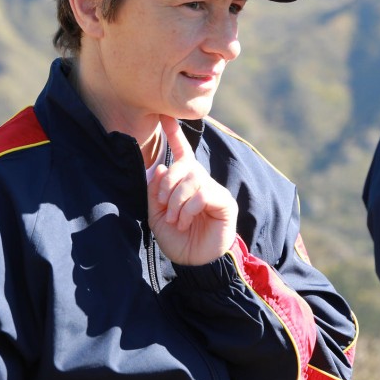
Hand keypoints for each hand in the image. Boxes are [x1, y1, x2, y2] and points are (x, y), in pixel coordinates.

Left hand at [147, 115, 237, 265]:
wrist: (193, 263)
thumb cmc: (176, 239)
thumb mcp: (156, 214)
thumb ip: (156, 191)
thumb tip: (162, 167)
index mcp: (185, 182)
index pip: (182, 153)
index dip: (174, 134)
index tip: (165, 116)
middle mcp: (201, 182)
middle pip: (183, 165)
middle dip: (167, 184)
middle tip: (162, 205)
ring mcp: (214, 190)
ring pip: (192, 179)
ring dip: (176, 200)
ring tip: (173, 219)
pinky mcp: (224, 202)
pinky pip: (202, 193)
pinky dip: (188, 207)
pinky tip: (185, 221)